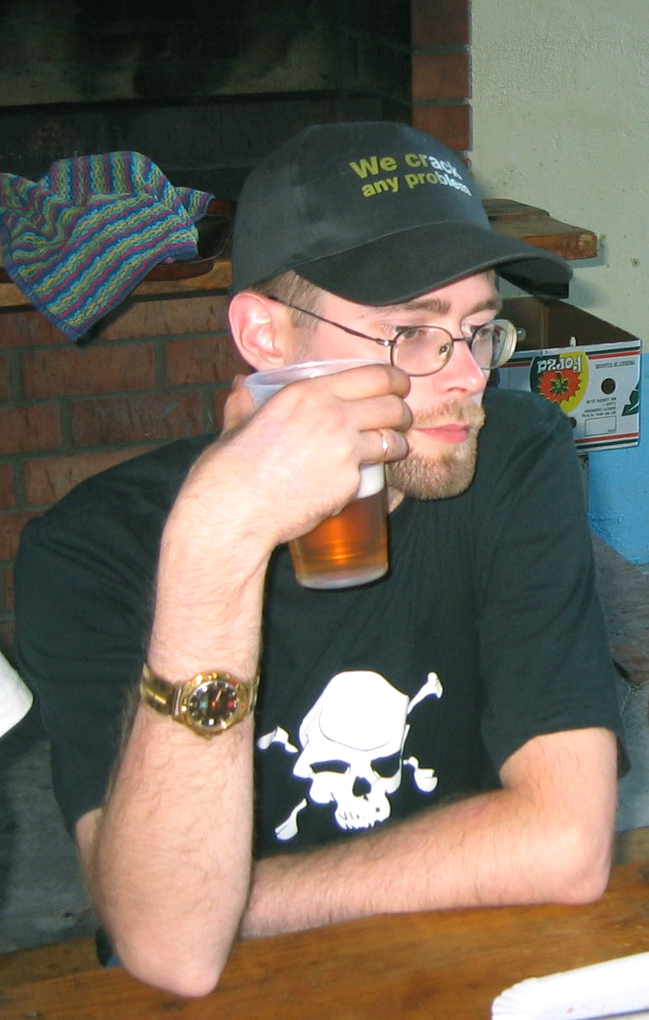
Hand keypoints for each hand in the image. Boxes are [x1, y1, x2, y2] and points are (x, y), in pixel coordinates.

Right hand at [175, 363, 411, 556]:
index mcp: (307, 392)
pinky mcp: (350, 483)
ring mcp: (345, 450)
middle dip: (402, 410)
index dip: (392, 379)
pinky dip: (368, 476)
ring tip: (394, 447)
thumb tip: (241, 386)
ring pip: (392, 440)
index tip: (398, 385)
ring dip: (397, 443)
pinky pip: (371, 474)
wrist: (235, 510)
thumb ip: (244, 403)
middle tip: (400, 417)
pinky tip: (356, 479)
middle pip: (391, 405)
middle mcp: (333, 415)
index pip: (372, 375)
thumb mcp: (236, 425)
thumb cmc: (230, 468)